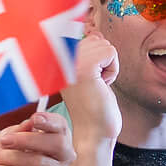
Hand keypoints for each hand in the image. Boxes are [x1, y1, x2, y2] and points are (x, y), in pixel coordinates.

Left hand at [0, 112, 74, 165]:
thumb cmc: (10, 152)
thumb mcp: (10, 135)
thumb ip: (20, 129)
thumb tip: (29, 123)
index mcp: (58, 135)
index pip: (61, 125)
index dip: (50, 121)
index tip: (35, 118)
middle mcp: (63, 155)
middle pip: (56, 143)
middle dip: (27, 140)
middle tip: (5, 140)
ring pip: (38, 162)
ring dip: (11, 157)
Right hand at [59, 30, 120, 144]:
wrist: (93, 131)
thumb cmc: (93, 105)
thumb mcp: (85, 73)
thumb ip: (86, 53)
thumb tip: (95, 33)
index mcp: (52, 59)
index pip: (84, 37)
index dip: (95, 57)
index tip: (88, 77)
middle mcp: (55, 58)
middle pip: (95, 39)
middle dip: (102, 61)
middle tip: (92, 83)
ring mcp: (67, 61)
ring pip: (103, 45)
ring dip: (107, 66)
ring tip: (94, 85)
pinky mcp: (83, 67)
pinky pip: (110, 52)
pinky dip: (112, 69)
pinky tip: (100, 86)